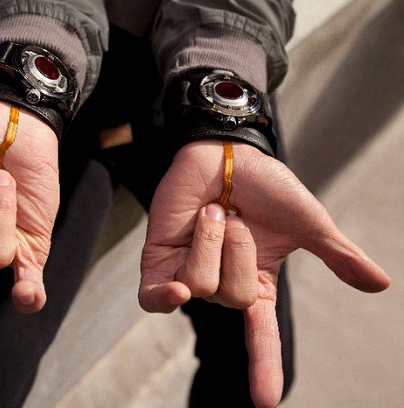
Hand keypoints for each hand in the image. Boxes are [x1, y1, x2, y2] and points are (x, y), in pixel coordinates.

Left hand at [139, 140, 389, 406]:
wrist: (224, 153)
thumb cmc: (266, 187)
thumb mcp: (307, 223)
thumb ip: (336, 256)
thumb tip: (380, 285)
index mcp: (258, 285)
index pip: (262, 337)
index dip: (264, 369)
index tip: (267, 404)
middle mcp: (222, 285)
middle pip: (232, 298)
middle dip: (240, 248)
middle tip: (236, 217)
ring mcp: (188, 274)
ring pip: (200, 286)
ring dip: (212, 240)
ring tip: (213, 212)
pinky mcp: (158, 263)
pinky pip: (153, 298)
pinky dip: (164, 296)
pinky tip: (179, 287)